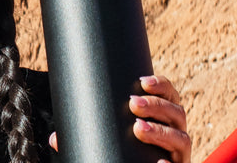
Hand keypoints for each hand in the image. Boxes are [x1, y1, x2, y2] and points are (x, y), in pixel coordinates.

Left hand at [49, 75, 190, 162]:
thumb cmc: (123, 155)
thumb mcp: (108, 141)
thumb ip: (87, 136)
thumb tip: (55, 138)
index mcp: (164, 117)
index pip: (169, 95)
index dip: (161, 85)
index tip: (142, 81)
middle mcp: (176, 132)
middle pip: (176, 112)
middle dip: (156, 105)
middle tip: (133, 103)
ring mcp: (178, 153)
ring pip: (181, 138)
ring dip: (161, 131)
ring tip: (138, 128)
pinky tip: (160, 162)